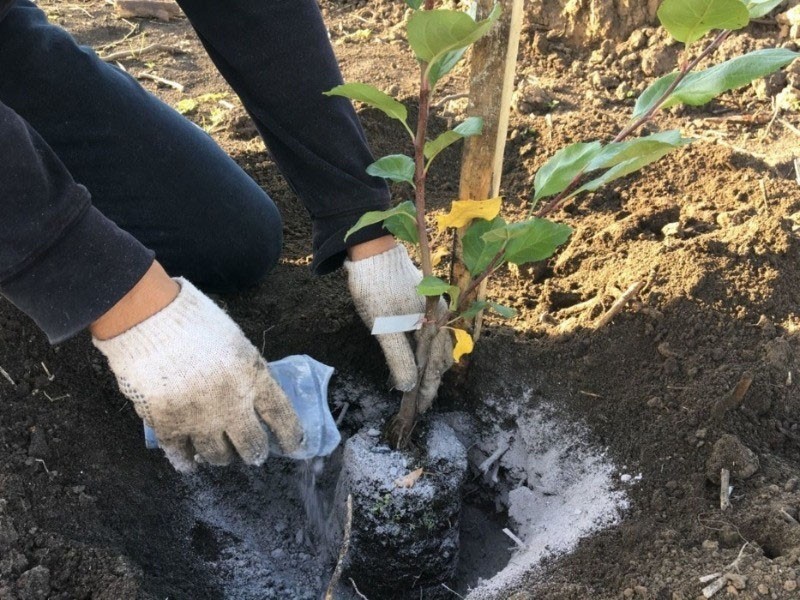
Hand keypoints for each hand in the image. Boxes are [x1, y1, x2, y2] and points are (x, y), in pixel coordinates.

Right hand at [93, 278, 302, 471]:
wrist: (150, 320)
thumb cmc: (196, 322)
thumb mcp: (237, 343)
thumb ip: (248, 373)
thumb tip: (254, 396)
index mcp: (254, 379)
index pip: (282, 417)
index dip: (290, 436)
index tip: (295, 446)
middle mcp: (232, 406)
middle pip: (252, 445)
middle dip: (255, 452)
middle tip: (254, 453)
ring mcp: (200, 420)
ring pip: (219, 456)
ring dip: (223, 457)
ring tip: (222, 455)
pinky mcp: (169, 426)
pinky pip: (181, 456)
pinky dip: (187, 461)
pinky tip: (190, 462)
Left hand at [345, 243, 453, 411]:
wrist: (371, 250)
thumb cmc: (377, 288)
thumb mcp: (384, 328)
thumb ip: (399, 358)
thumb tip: (409, 386)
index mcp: (436, 323)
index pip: (435, 365)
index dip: (427, 389)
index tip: (420, 408)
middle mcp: (440, 316)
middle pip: (439, 357)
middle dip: (429, 380)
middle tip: (418, 402)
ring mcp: (432, 308)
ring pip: (435, 346)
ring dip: (426, 366)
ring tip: (416, 385)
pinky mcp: (422, 303)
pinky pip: (428, 334)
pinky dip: (422, 350)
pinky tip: (412, 358)